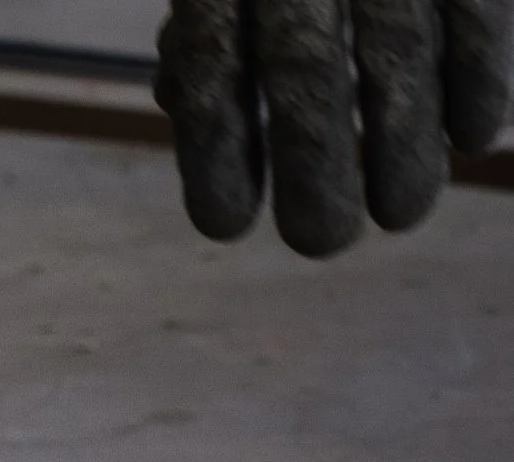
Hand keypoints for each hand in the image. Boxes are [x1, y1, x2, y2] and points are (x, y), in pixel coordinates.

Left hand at [158, 0, 511, 253]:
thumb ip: (200, 30)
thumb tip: (177, 102)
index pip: (211, 67)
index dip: (215, 152)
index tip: (224, 227)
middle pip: (305, 74)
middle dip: (312, 171)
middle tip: (321, 242)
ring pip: (395, 57)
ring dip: (403, 148)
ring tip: (402, 213)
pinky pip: (478, 17)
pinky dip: (480, 81)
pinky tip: (477, 138)